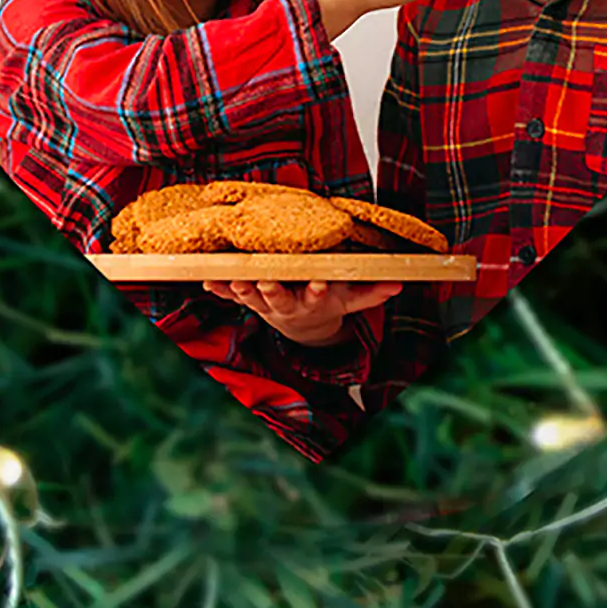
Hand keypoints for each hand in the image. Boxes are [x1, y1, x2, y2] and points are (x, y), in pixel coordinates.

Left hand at [201, 279, 402, 346]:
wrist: (302, 327)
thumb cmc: (327, 302)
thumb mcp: (350, 301)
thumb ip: (372, 293)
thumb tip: (399, 283)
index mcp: (312, 301)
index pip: (316, 296)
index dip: (317, 291)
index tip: (319, 283)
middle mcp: (287, 303)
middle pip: (279, 298)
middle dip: (272, 290)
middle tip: (266, 282)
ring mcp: (265, 303)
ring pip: (251, 297)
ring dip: (241, 290)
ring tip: (234, 280)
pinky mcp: (248, 300)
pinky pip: (230, 295)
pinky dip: (219, 289)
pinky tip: (207, 282)